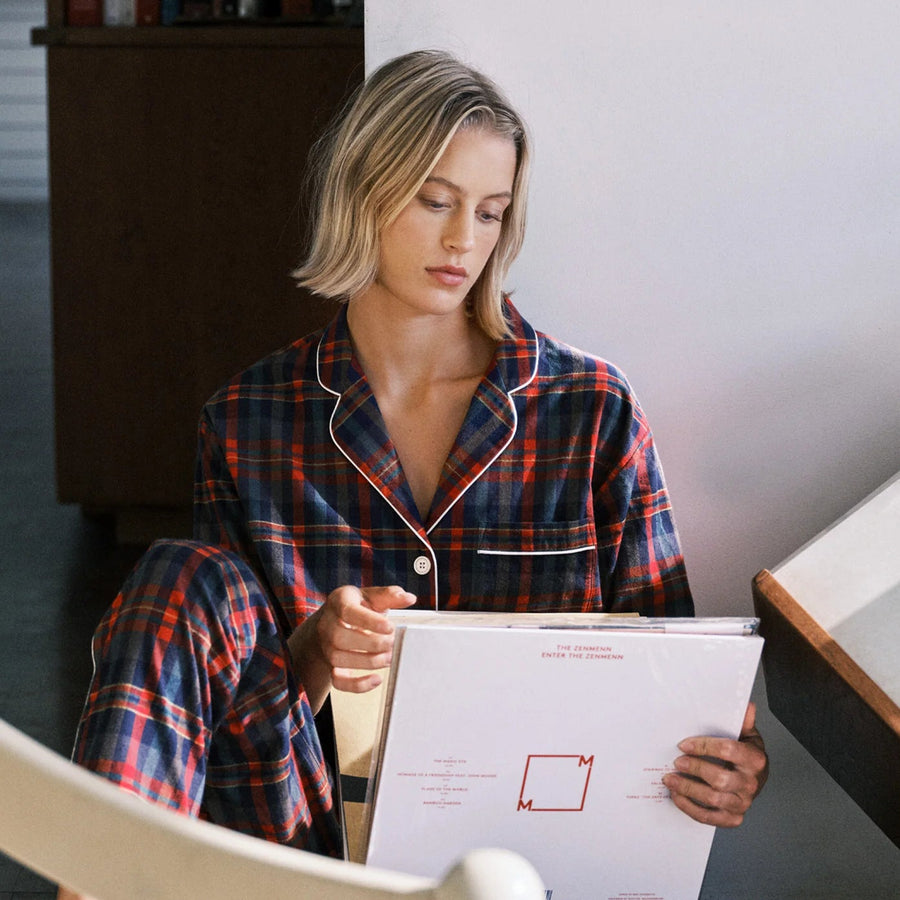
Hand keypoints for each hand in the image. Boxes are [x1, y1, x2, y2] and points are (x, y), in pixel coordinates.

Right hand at [289, 585, 415, 711]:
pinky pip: (338, 681)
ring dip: (368, 661)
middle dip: (372, 644)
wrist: (335, 622)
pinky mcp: (331, 666)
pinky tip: (376, 679)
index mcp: (338, 602)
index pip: (348, 612)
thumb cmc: (357, 607)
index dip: (369, 621)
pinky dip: (357, 685)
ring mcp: (327, 646)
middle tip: (393, 644)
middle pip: (340, 637)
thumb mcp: (371, 596)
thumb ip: (389, 595)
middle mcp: (327, 625)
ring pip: (339, 659)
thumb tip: (409, 598)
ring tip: (390, 657)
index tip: (390, 627)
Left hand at [662, 701, 768, 827]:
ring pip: (713, 799)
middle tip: (675, 762)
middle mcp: (751, 783)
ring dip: (687, 789)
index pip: (728, 750)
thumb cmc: (747, 754)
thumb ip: (743, 721)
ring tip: (669, 779)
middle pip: (719, 778)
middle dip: (694, 769)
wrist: (756, 779)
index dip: (703, 746)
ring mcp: (743, 803)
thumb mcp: (747, 734)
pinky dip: (690, 808)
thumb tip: (747, 706)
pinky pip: (709, 817)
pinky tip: (677, 796)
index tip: (683, 744)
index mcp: (755, 759)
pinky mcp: (733, 817)